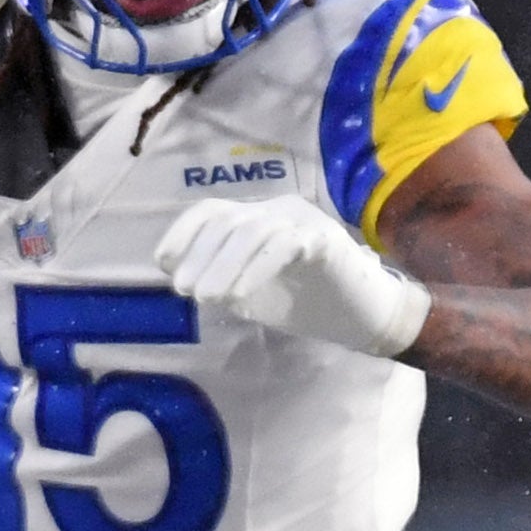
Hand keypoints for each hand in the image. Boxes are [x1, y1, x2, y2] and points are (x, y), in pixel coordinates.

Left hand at [156, 196, 429, 358]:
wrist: (367, 319)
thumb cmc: (311, 305)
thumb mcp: (255, 294)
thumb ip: (224, 283)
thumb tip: (186, 280)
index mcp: (260, 218)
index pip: (213, 212)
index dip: (184, 233)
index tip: (164, 263)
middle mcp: (279, 211)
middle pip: (228, 221)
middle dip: (199, 255)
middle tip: (184, 291)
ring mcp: (303, 221)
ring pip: (252, 232)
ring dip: (222, 266)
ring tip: (204, 297)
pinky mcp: (324, 239)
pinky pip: (283, 247)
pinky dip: (255, 270)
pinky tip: (239, 297)